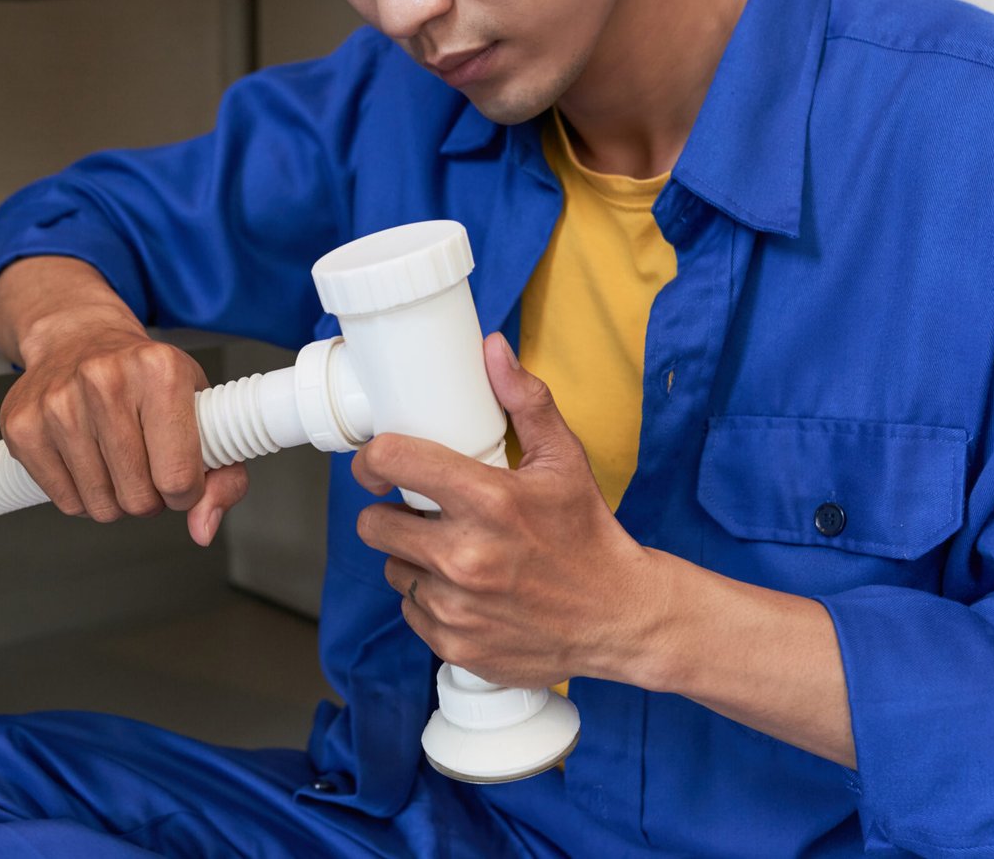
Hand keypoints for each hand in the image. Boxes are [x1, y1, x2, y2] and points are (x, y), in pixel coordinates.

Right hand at [0, 300, 247, 546]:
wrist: (80, 339)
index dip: (185, 493)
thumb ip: (224, 477)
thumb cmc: (147, 379)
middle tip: (147, 465)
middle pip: (138, 498)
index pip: (178, 477)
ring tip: (117, 459)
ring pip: (100, 506)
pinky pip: (65, 502)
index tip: (181, 476)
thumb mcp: (202, 412)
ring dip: (115, 497)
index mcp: (160, 371)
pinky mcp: (23, 426)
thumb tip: (203, 528)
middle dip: (150, 497)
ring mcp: (58, 403)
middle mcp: (105, 380)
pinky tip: (87, 458)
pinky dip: (82, 494)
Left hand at [351, 332, 665, 687]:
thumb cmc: (587, 534)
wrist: (620, 618)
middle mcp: (465, 556)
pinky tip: (466, 591)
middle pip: (374, 523)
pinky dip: (430, 600)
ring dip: (413, 558)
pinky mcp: (455, 644)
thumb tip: (492, 349)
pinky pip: (412, 610)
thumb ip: (525, 401)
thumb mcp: (564, 460)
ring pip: (394, 568)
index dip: (373, 459)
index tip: (377, 463)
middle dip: (390, 512)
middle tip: (419, 511)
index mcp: (488, 501)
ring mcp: (457, 606)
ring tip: (452, 552)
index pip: (392, 461)